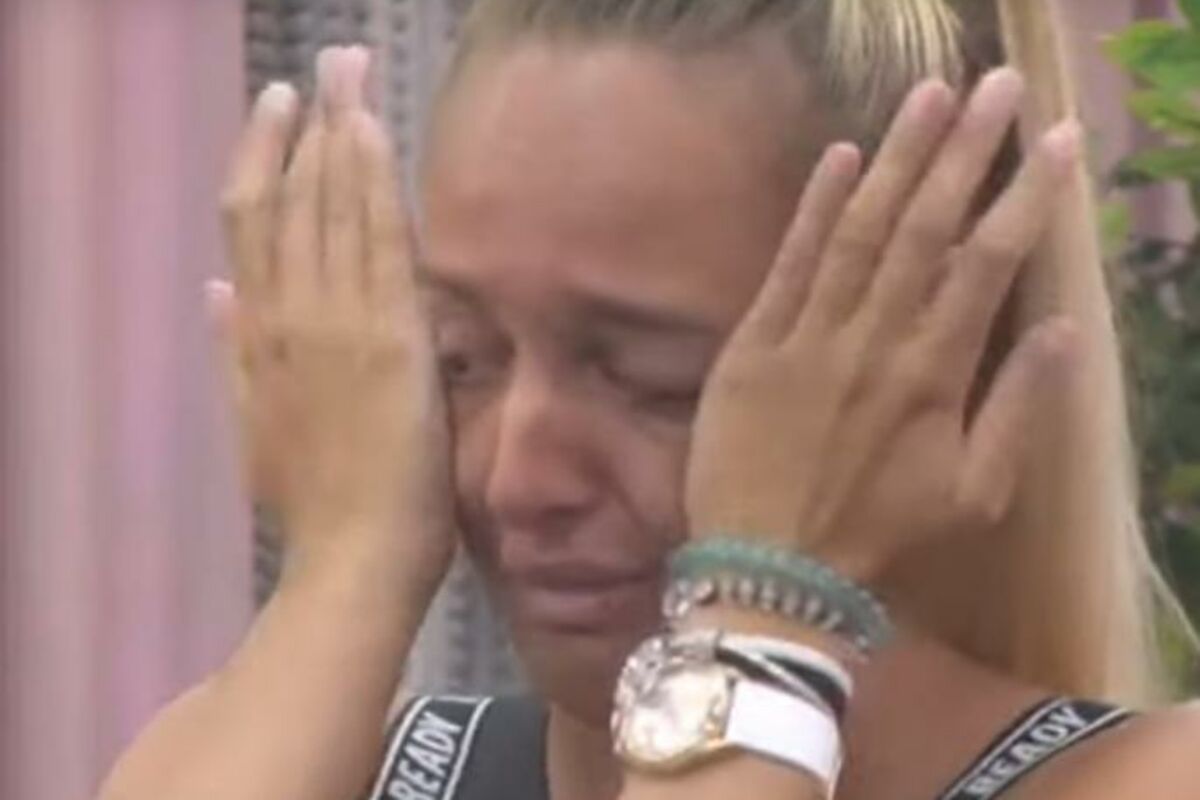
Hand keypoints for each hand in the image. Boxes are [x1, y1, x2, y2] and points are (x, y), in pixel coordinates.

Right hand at [212, 47, 453, 583]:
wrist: (354, 560)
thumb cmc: (318, 504)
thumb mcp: (255, 429)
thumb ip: (234, 356)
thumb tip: (212, 293)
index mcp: (257, 338)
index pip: (253, 225)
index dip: (264, 158)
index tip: (282, 108)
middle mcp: (287, 318)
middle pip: (287, 199)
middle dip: (306, 125)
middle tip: (328, 63)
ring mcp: (335, 325)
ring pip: (326, 209)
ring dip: (339, 135)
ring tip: (350, 75)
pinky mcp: (387, 339)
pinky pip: (376, 244)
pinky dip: (371, 184)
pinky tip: (372, 135)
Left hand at [685, 68, 1080, 581]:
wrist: (769, 573)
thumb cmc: (877, 538)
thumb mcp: (973, 495)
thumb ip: (1020, 409)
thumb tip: (1066, 330)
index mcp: (933, 375)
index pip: (989, 264)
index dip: (1026, 196)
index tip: (1057, 140)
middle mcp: (873, 341)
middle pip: (926, 227)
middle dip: (966, 149)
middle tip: (998, 85)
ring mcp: (807, 338)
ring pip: (860, 231)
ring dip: (896, 158)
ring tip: (929, 95)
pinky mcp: (751, 346)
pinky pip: (788, 265)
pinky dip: (814, 209)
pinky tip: (839, 156)